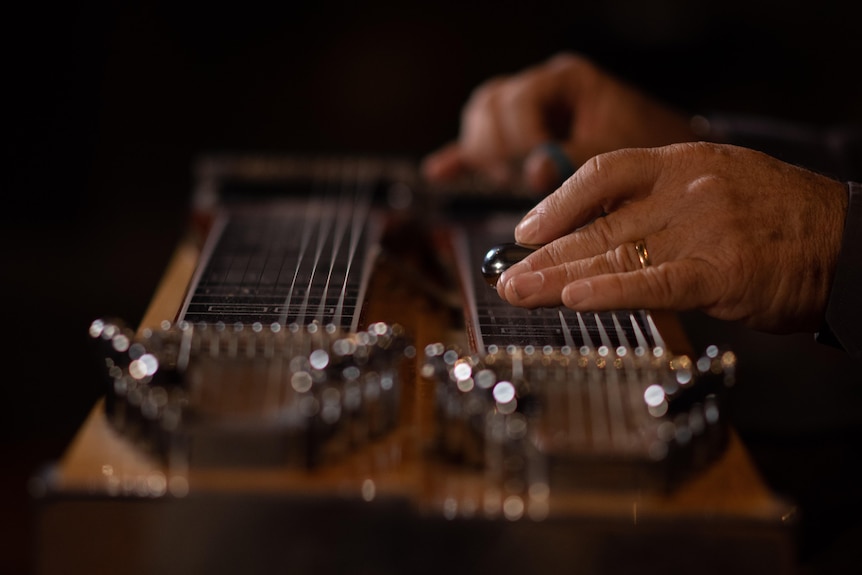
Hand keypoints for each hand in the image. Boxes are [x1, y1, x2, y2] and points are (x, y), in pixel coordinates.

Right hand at [422, 53, 696, 193]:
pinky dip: (461, 159)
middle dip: (499, 146)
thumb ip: (579, 158)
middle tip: (516, 177)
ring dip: (485, 151)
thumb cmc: (648, 147)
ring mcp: (526, 113)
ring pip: (481, 117)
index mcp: (567, 81)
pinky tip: (439, 172)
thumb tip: (536, 171)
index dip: (522, 136)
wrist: (663, 159)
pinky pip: (480, 143)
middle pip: (491, 104)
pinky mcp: (518, 140)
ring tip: (505, 178)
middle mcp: (541, 90)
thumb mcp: (621, 151)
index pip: (520, 98)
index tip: (537, 168)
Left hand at [496, 143, 847, 332]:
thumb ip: (658, 206)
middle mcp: (686, 190)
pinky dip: (613, 291)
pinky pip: (657, 282)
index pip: (602, 173)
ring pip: (616, 254)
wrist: (846, 240)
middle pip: (598, 223)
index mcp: (681, 164)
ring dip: (559, 277)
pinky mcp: (724, 270)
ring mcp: (704, 228)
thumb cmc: (778, 219)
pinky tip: (576, 299)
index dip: (557, 203)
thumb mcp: (715, 186)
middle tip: (505, 276)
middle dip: (544, 254)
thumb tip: (599, 235)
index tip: (526, 230)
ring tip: (520, 293)